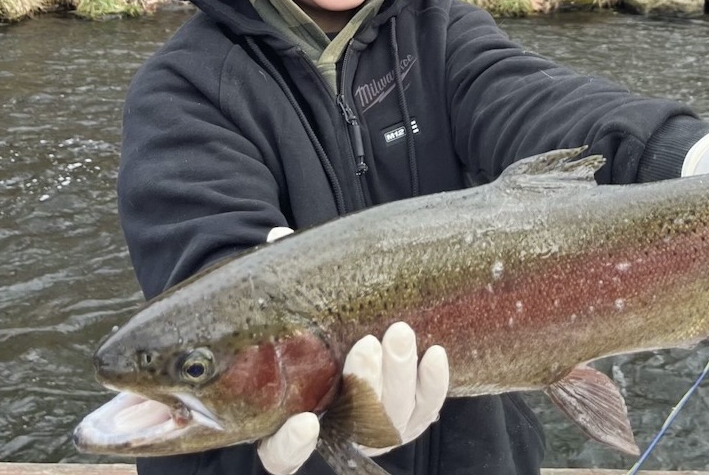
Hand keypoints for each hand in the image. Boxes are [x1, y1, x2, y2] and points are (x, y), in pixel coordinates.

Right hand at [257, 322, 448, 473]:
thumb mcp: (292, 339)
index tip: (306, 423)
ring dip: (399, 374)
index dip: (293, 445)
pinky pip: (426, 408)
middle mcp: (335, 436)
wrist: (353, 348)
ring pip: (393, 415)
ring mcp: (375, 431)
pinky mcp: (409, 418)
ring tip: (399, 334)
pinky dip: (433, 383)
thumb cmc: (310, 348)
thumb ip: (285, 320)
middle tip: (367, 346)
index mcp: (290, 430)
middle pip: (352, 425)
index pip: (283, 454)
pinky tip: (434, 354)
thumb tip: (274, 255)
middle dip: (364, 384)